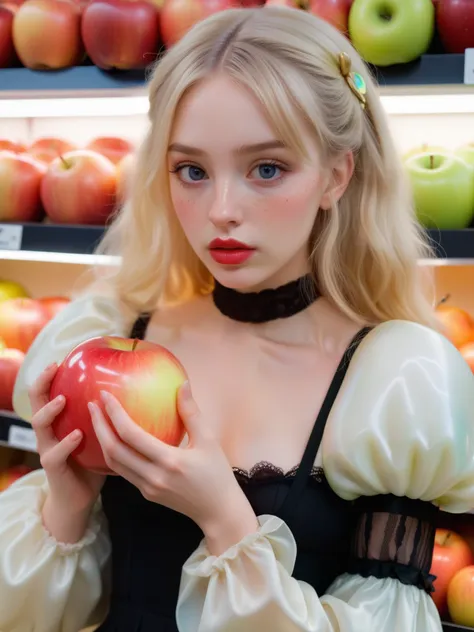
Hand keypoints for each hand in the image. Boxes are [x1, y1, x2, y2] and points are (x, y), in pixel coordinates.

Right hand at [29, 363, 105, 524]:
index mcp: (60, 422)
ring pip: (40, 426)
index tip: (62, 358)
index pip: (49, 392)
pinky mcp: (53, 468)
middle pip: (36, 402)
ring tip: (63, 399)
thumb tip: (141, 393)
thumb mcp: (102, 436)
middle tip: (53, 368)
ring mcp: (48, 449)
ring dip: (50, 411)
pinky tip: (78, 435)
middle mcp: (49, 432)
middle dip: (41, 383)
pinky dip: (66, 443)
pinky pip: (55, 454)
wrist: (79, 499)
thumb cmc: (95, 463)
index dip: (50, 375)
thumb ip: (111, 417)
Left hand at [89, 381, 258, 550]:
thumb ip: (192, 412)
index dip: (114, 413)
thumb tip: (182, 384)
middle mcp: (153, 476)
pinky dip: (112, 453)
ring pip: (113, 463)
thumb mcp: (209, 440)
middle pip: (114, 450)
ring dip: (102, 440)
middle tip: (92, 405)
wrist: (218, 512)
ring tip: (97, 419)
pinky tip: (112, 439)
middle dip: (99, 425)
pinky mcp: (146, 493)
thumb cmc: (217, 473)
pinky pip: (122, 471)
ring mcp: (147, 487)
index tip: (105, 395)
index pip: (131, 434)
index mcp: (169, 461)